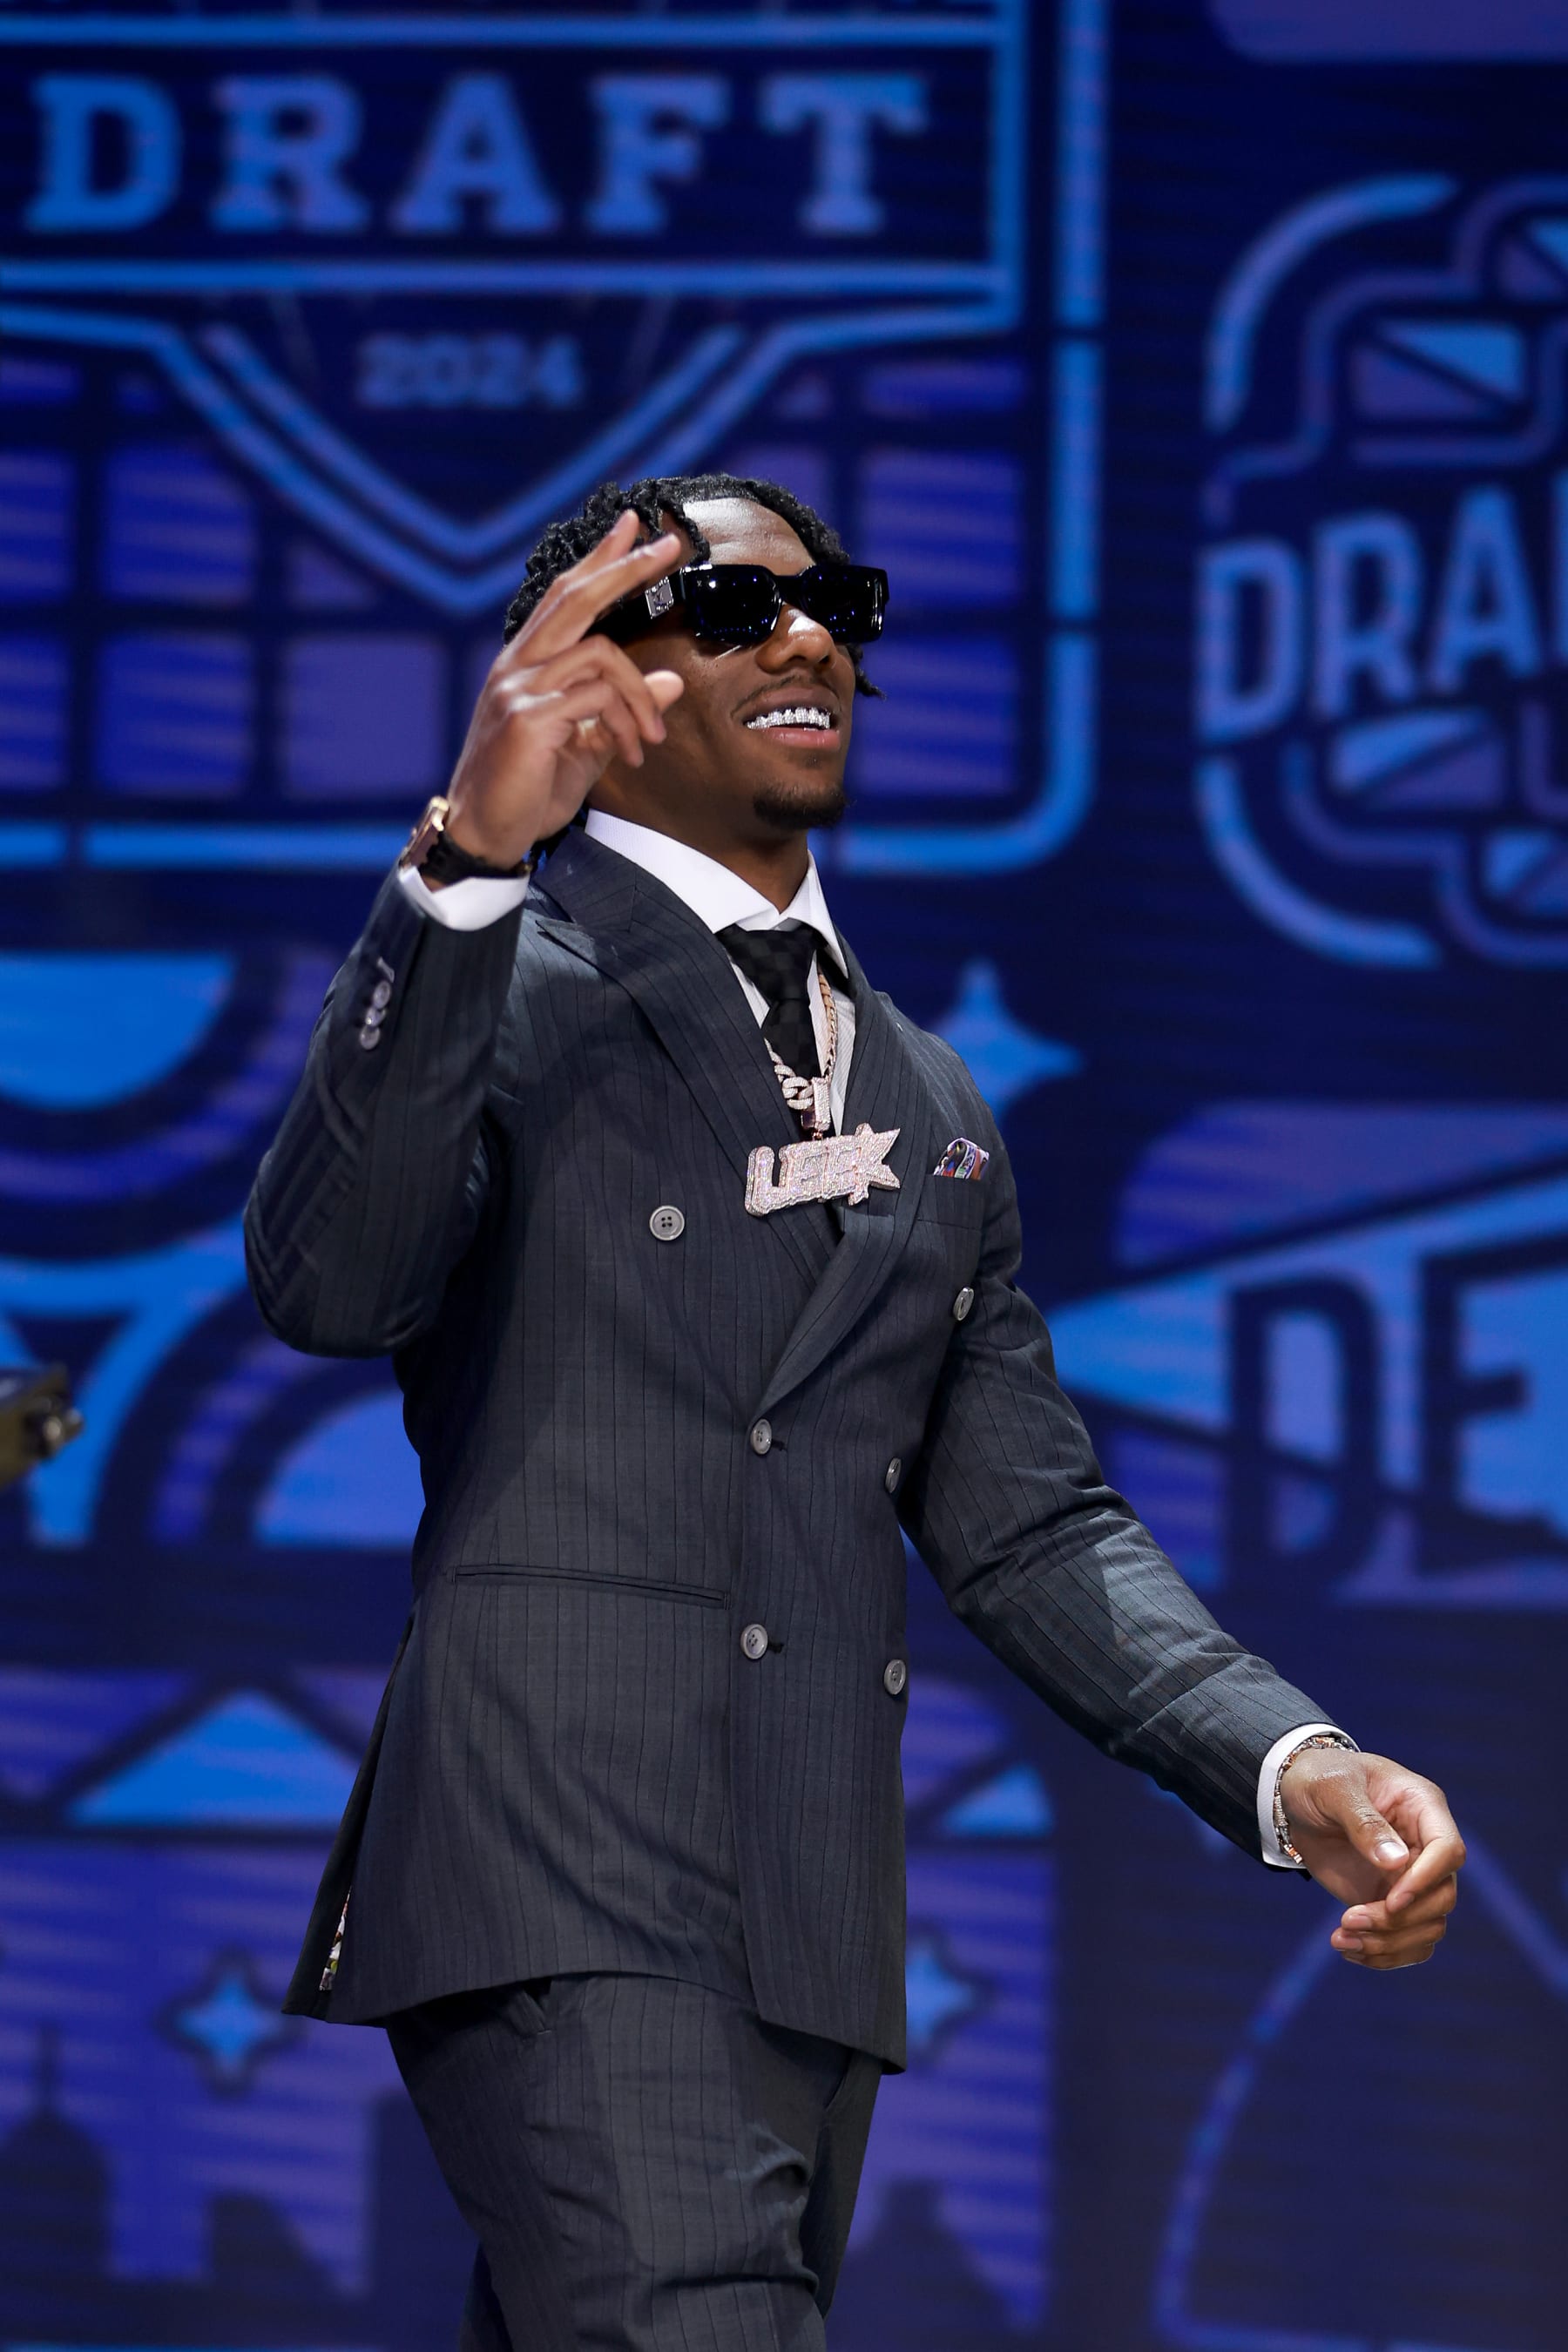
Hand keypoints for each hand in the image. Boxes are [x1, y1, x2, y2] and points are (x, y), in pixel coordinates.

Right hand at [441, 510, 684, 870]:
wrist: (486, 833)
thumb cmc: (530, 789)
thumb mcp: (588, 744)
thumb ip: (625, 709)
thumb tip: (674, 681)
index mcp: (525, 664)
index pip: (565, 597)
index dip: (599, 559)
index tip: (632, 527)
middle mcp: (517, 666)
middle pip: (576, 598)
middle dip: (625, 567)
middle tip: (669, 545)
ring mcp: (519, 689)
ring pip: (601, 656)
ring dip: (641, 697)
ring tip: (653, 740)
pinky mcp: (528, 719)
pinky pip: (596, 699)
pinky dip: (625, 724)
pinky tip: (632, 755)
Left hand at [1279, 1748, 1463, 1970]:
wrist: (1296, 1798)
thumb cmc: (1319, 1779)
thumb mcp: (1334, 1789)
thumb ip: (1363, 1822)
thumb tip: (1397, 1863)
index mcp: (1422, 1807)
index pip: (1448, 1850)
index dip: (1426, 1880)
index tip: (1391, 1901)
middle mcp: (1426, 1847)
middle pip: (1442, 1897)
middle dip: (1400, 1919)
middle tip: (1349, 1918)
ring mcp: (1412, 1878)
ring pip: (1429, 1926)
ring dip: (1388, 1943)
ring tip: (1341, 1939)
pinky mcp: (1392, 1902)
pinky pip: (1408, 1941)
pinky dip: (1383, 1954)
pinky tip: (1348, 1948)